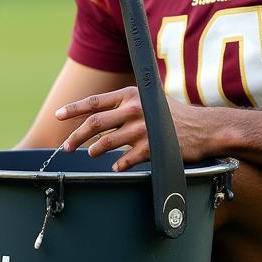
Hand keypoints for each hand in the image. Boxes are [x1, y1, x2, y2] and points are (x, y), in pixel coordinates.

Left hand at [55, 86, 223, 170]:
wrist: (203, 129)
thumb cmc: (173, 116)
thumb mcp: (149, 101)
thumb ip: (125, 106)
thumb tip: (97, 119)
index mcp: (131, 94)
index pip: (95, 101)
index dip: (73, 109)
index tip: (58, 116)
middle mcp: (134, 108)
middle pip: (94, 123)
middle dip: (76, 136)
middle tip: (66, 147)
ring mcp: (143, 128)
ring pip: (106, 142)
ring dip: (94, 150)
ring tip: (90, 154)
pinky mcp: (152, 146)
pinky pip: (126, 159)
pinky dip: (118, 164)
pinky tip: (115, 166)